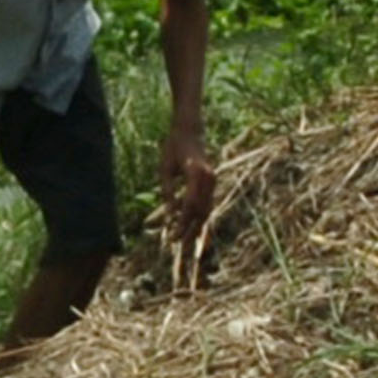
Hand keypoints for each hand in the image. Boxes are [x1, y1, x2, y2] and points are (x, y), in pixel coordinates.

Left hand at [160, 125, 217, 242]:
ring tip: (185, 242)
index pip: (190, 205)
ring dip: (197, 227)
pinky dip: (200, 218)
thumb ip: (167, 192)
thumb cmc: (173, 148)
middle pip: (201, 211)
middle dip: (190, 230)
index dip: (182, 223)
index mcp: (196, 173)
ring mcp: (212, 181)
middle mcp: (208, 179)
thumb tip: (170, 216)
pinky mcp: (211, 183)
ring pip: (207, 210)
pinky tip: (193, 229)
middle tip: (178, 245)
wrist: (190, 131)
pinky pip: (207, 204)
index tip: (173, 237)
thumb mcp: (164, 169)